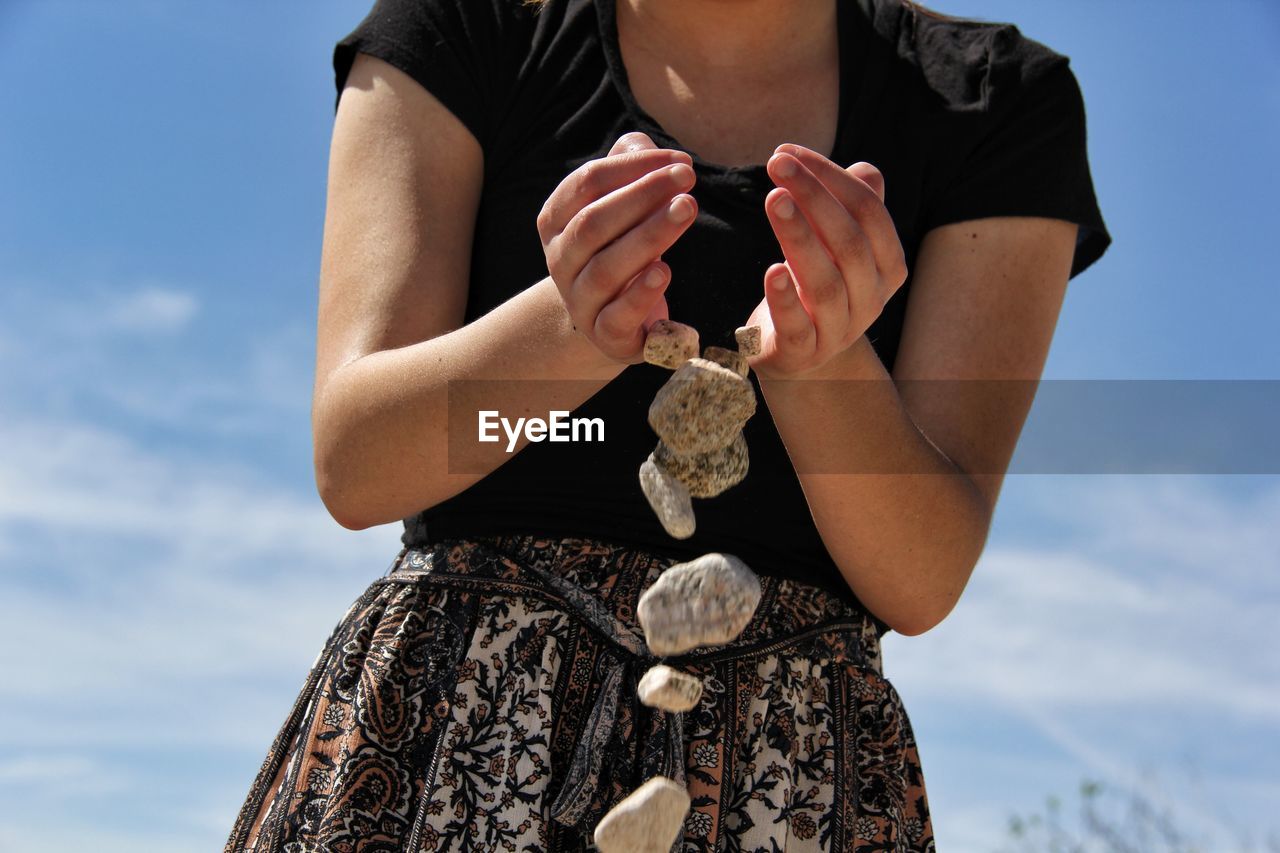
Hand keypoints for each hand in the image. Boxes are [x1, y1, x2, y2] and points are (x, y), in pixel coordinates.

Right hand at [537, 132, 697, 365]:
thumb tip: (640, 145)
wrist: (614, 321)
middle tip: (688, 179)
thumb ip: (628, 168)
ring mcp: (579, 301)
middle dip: (642, 196)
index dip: (632, 167)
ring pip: (605, 269)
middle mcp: (560, 261)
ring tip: (687, 210)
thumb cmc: (621, 248)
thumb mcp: (621, 206)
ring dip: (649, 236)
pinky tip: (665, 271)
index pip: (586, 184)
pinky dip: (640, 295)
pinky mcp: (605, 335)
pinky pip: (616, 316)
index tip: (680, 160)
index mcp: (556, 222)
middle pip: (593, 223)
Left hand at [744, 144, 907, 378]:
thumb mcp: (836, 245)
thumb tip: (866, 170)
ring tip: (773, 200)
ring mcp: (839, 331)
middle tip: (776, 165)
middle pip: (850, 243)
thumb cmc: (817, 283)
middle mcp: (871, 299)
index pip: (869, 213)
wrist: (797, 352)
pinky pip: (798, 327)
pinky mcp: (802, 353)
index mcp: (887, 266)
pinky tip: (771, 270)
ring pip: (825, 283)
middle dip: (814, 199)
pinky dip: (784, 299)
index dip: (832, 179)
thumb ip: (852, 209)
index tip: (789, 151)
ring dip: (799, 237)